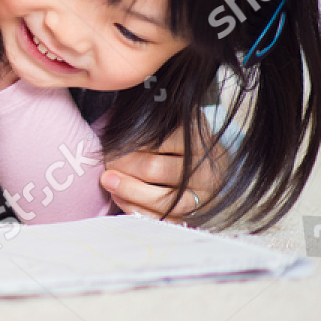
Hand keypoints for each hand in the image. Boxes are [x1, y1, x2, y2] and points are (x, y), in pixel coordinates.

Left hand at [102, 123, 224, 221]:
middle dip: (123, 165)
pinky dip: (136, 210)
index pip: (156, 140)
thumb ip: (152, 115)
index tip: (109, 142)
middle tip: (106, 160)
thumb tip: (123, 101)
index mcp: (197, 140)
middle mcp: (204, 169)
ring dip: (127, 190)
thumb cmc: (181, 142)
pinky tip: (119, 198)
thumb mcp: (174, 122)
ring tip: (107, 180)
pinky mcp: (194, 217)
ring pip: (159, 199)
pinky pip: (162, 219)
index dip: (127, 143)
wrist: (214, 169)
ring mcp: (202, 197)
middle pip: (153, 169)